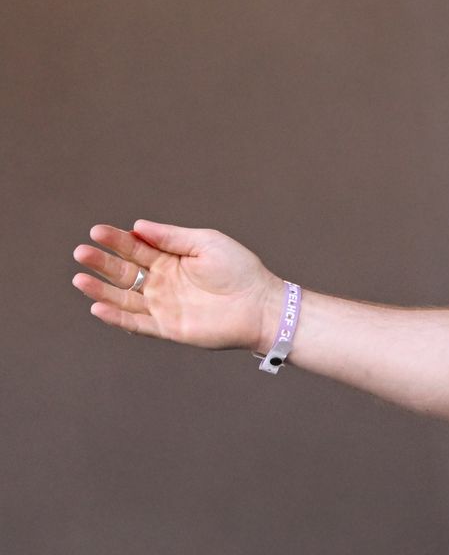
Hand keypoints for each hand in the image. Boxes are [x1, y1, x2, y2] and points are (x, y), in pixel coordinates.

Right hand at [73, 221, 283, 352]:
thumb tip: (138, 226)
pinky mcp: (168, 327)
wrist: (261, 305)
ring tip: (81, 278)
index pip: (136, 248)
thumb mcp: (206, 243)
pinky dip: (117, 317)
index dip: (116, 240)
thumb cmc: (240, 271)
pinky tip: (98, 306)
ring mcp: (164, 305)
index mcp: (171, 259)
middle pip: (124, 271)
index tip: (97, 231)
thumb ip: (172, 237)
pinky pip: (137, 323)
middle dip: (101, 262)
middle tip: (82, 252)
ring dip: (101, 289)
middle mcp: (163, 282)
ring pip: (124, 297)